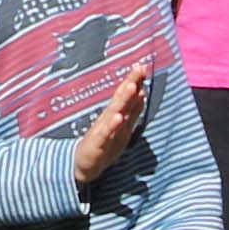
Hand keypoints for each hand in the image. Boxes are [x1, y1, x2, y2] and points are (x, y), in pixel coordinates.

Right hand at [69, 68, 153, 189]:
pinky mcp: (97, 143)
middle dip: (131, 83)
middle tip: (139, 68)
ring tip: (132, 86)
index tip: (144, 65)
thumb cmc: (104, 143)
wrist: (84, 164)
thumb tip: (142, 91)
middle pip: (121, 99)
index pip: (127, 95)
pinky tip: (118, 117)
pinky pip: (105, 133)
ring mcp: (102, 130)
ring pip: (114, 113)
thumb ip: (131, 110)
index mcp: (117, 114)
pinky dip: (112, 125)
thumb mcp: (122, 126)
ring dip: (123, 99)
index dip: (136, 81)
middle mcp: (109, 118)